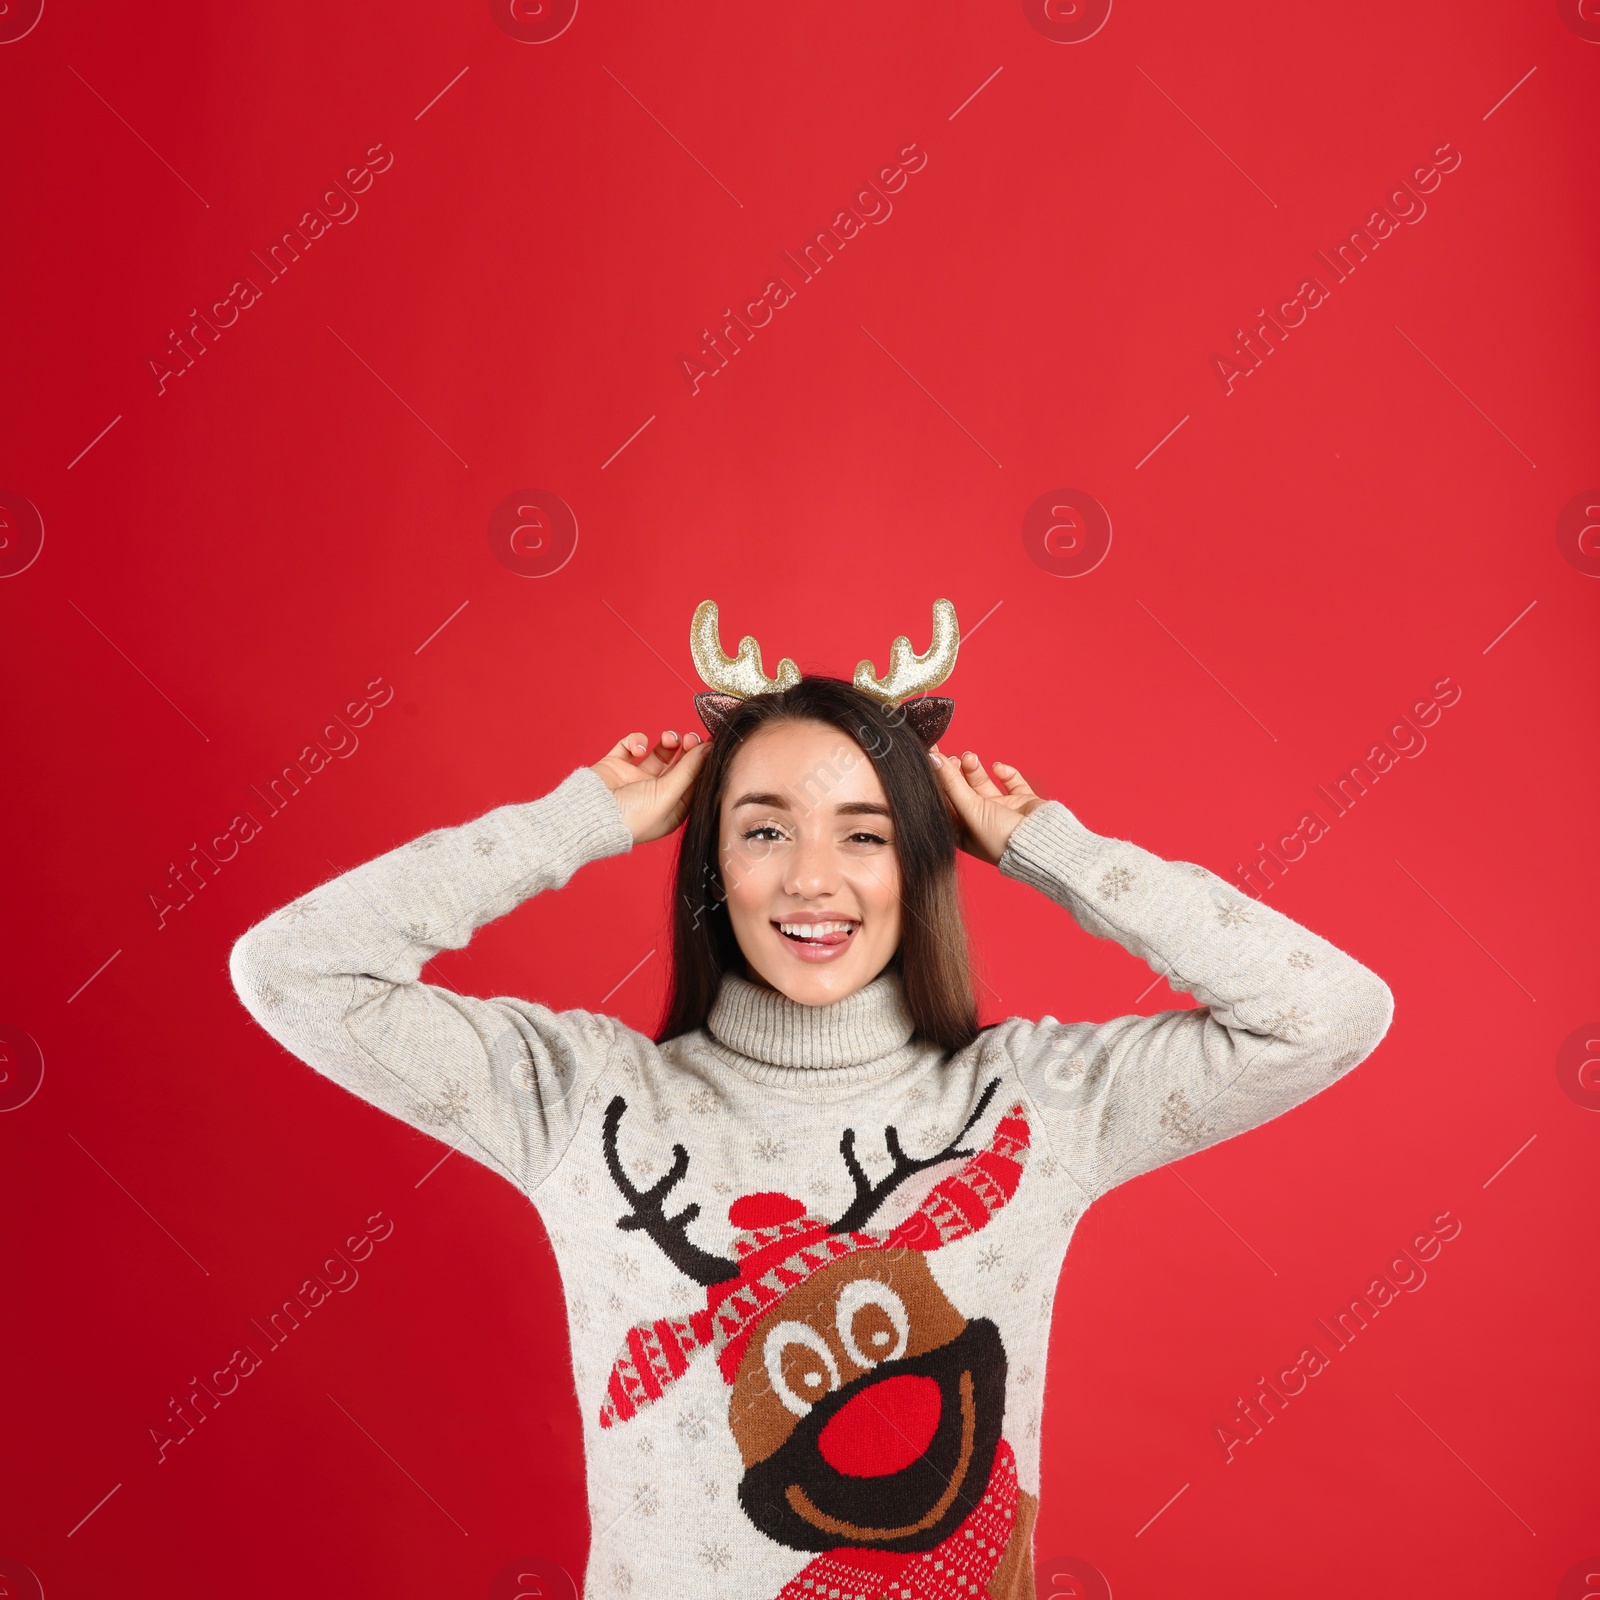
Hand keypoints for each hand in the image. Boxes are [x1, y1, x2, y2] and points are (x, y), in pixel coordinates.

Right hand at [591, 729, 711, 844]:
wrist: (587, 814)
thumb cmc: (630, 816)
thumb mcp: (667, 794)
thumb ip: (689, 770)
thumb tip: (710, 749)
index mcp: (671, 809)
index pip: (695, 782)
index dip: (702, 763)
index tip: (709, 745)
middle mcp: (655, 794)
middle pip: (680, 766)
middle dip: (687, 749)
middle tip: (689, 739)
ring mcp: (635, 779)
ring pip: (659, 753)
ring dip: (667, 742)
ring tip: (668, 739)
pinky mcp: (617, 766)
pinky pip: (632, 746)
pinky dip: (637, 742)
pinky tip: (637, 749)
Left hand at [928, 745, 1048, 865]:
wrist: (1042, 842)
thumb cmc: (1001, 838)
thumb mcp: (970, 810)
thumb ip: (951, 784)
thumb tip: (932, 759)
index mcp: (964, 832)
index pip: (944, 802)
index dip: (937, 782)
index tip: (929, 759)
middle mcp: (981, 821)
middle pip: (961, 791)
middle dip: (955, 772)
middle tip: (951, 758)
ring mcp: (1001, 811)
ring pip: (982, 783)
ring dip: (974, 769)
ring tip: (970, 758)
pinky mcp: (1021, 802)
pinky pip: (1011, 781)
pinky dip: (1005, 772)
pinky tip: (999, 768)